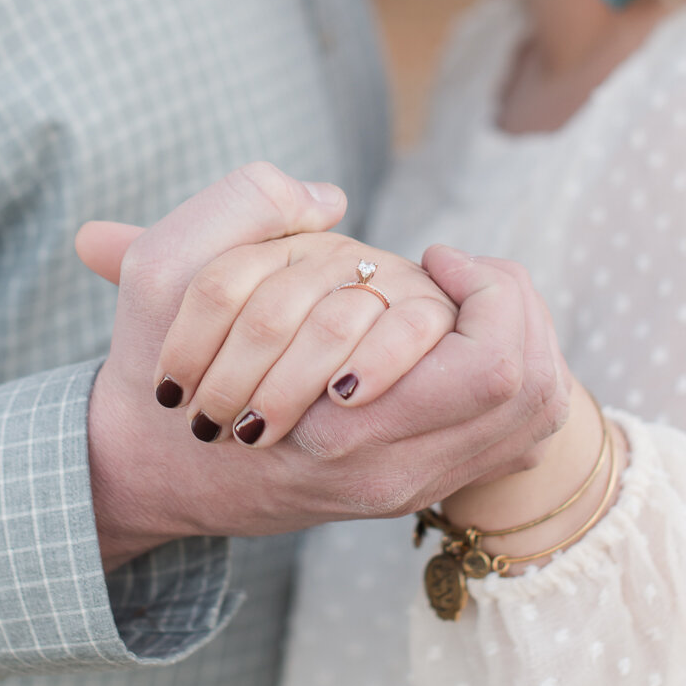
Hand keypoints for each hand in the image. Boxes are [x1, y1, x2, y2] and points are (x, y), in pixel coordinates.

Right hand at [77, 162, 572, 570]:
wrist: (150, 467)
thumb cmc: (159, 362)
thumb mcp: (167, 269)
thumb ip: (245, 207)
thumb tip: (330, 198)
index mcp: (344, 429)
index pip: (492, 366)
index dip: (484, 290)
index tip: (430, 256)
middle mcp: (393, 472)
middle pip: (529, 388)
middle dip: (514, 306)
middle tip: (458, 272)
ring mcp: (411, 487)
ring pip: (535, 409)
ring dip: (522, 334)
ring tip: (469, 296)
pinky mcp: (419, 486)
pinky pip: (518, 433)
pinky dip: (514, 372)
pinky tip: (465, 336)